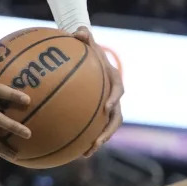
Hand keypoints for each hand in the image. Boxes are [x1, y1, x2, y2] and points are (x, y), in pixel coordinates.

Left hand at [74, 26, 122, 156]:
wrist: (88, 56)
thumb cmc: (86, 48)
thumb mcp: (85, 39)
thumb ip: (83, 35)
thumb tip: (79, 32)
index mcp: (113, 79)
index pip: (118, 89)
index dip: (114, 99)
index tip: (107, 107)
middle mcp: (113, 96)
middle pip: (116, 117)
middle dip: (108, 131)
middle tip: (97, 141)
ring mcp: (106, 107)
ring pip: (106, 128)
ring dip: (97, 141)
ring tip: (85, 154)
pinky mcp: (96, 113)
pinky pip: (91, 127)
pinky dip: (82, 139)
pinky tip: (68, 150)